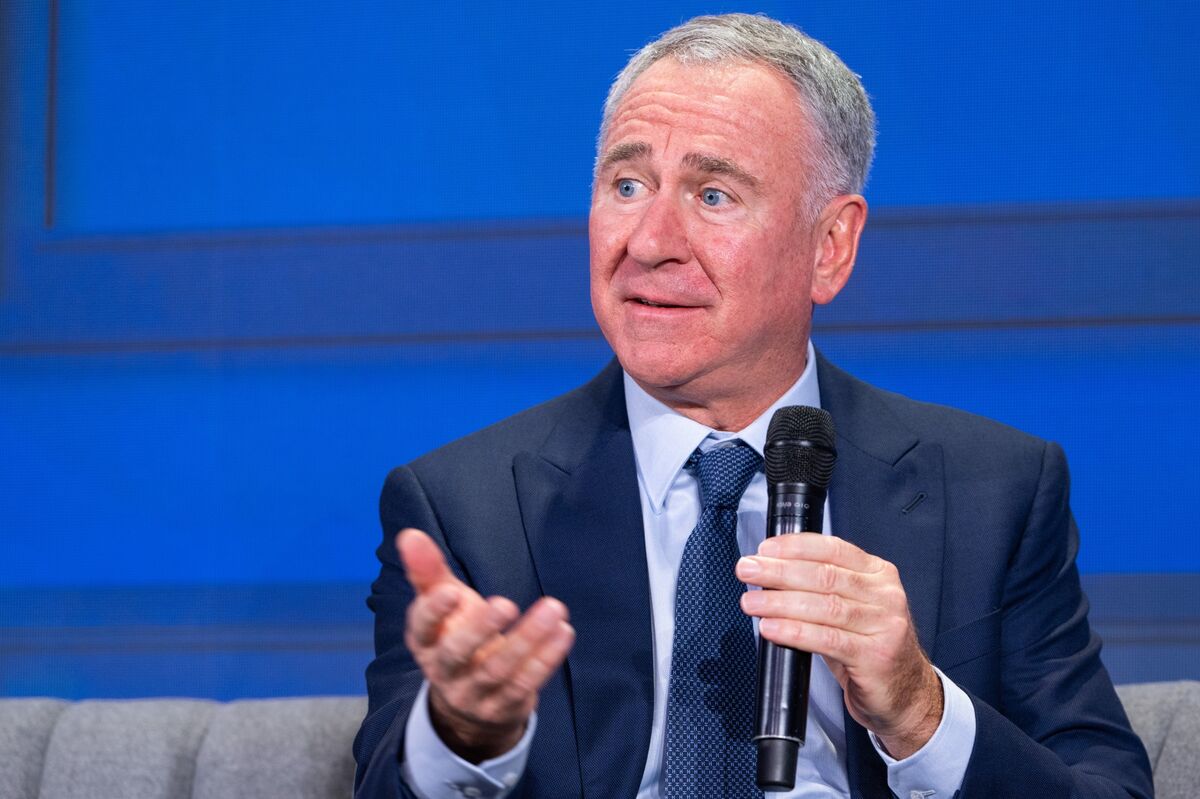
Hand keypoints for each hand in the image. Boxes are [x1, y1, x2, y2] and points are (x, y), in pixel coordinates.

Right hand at [398, 528, 574, 762]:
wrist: (470, 702)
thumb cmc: (456, 635)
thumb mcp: (442, 604)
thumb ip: (428, 571)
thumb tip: (409, 534)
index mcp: (425, 642)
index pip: (422, 628)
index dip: (434, 612)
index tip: (451, 592)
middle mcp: (444, 672)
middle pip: (457, 654)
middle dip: (481, 629)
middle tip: (505, 603)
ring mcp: (473, 694)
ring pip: (499, 670)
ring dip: (528, 639)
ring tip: (554, 608)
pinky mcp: (503, 707)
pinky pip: (525, 685)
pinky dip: (546, 658)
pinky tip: (563, 631)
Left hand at [735, 534, 942, 758]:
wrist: (905, 693)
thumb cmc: (869, 646)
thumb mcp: (851, 608)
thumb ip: (821, 588)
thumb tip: (770, 573)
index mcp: (878, 574)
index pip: (833, 549)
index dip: (794, 547)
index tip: (764, 550)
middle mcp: (885, 595)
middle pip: (824, 576)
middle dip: (779, 571)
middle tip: (747, 570)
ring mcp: (884, 625)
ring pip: (824, 606)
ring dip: (780, 602)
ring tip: (751, 602)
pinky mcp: (876, 656)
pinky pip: (827, 639)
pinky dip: (794, 631)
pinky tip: (771, 628)